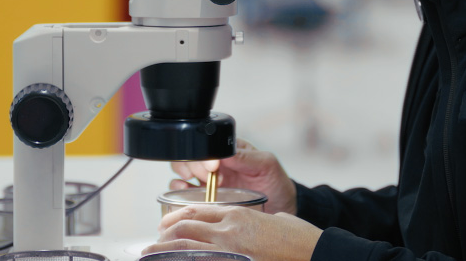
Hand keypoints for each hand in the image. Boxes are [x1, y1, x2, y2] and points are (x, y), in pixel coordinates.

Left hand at [144, 205, 320, 260]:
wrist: (315, 253)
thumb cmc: (300, 239)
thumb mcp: (274, 220)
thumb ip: (255, 221)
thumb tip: (248, 226)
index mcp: (239, 214)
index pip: (197, 210)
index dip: (178, 217)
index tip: (167, 225)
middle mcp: (229, 229)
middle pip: (185, 225)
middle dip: (165, 233)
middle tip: (153, 241)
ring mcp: (230, 249)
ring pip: (186, 245)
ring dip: (165, 249)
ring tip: (151, 253)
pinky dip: (184, 260)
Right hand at [170, 139, 296, 213]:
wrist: (278, 207)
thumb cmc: (275, 183)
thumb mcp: (267, 165)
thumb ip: (248, 157)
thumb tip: (226, 154)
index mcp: (229, 150)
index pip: (206, 144)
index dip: (205, 155)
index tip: (215, 167)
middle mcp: (215, 162)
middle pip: (190, 154)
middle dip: (194, 165)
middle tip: (210, 178)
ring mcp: (207, 178)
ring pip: (181, 168)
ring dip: (183, 174)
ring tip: (198, 183)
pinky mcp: (203, 194)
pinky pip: (182, 188)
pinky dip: (178, 188)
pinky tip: (186, 190)